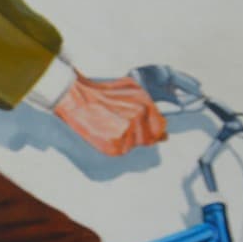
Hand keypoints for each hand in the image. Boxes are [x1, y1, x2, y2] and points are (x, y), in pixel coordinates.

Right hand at [52, 74, 167, 156]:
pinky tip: (104, 132)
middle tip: (117, 123)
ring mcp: (128, 131)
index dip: (149, 130)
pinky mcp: (115, 145)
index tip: (137, 128)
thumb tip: (164, 136)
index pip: (160, 128)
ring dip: (124, 140)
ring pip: (133, 145)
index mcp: (145, 104)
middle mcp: (139, 117)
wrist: (78, 97)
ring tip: (109, 125)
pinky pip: (120, 150)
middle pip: (147, 139)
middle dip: (136, 135)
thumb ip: (150, 110)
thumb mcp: (131, 91)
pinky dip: (113, 145)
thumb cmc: (102, 93)